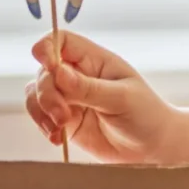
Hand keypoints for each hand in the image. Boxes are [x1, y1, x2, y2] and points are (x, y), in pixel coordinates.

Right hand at [25, 30, 174, 163]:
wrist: (152, 147)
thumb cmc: (146, 114)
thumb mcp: (121, 99)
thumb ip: (88, 88)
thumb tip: (58, 72)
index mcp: (96, 60)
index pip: (61, 41)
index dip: (47, 48)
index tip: (48, 66)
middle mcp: (79, 75)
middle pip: (44, 71)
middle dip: (46, 93)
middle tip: (62, 116)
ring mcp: (70, 98)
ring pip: (36, 94)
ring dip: (41, 111)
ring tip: (59, 129)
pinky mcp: (65, 120)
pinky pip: (40, 117)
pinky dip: (43, 126)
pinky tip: (58, 139)